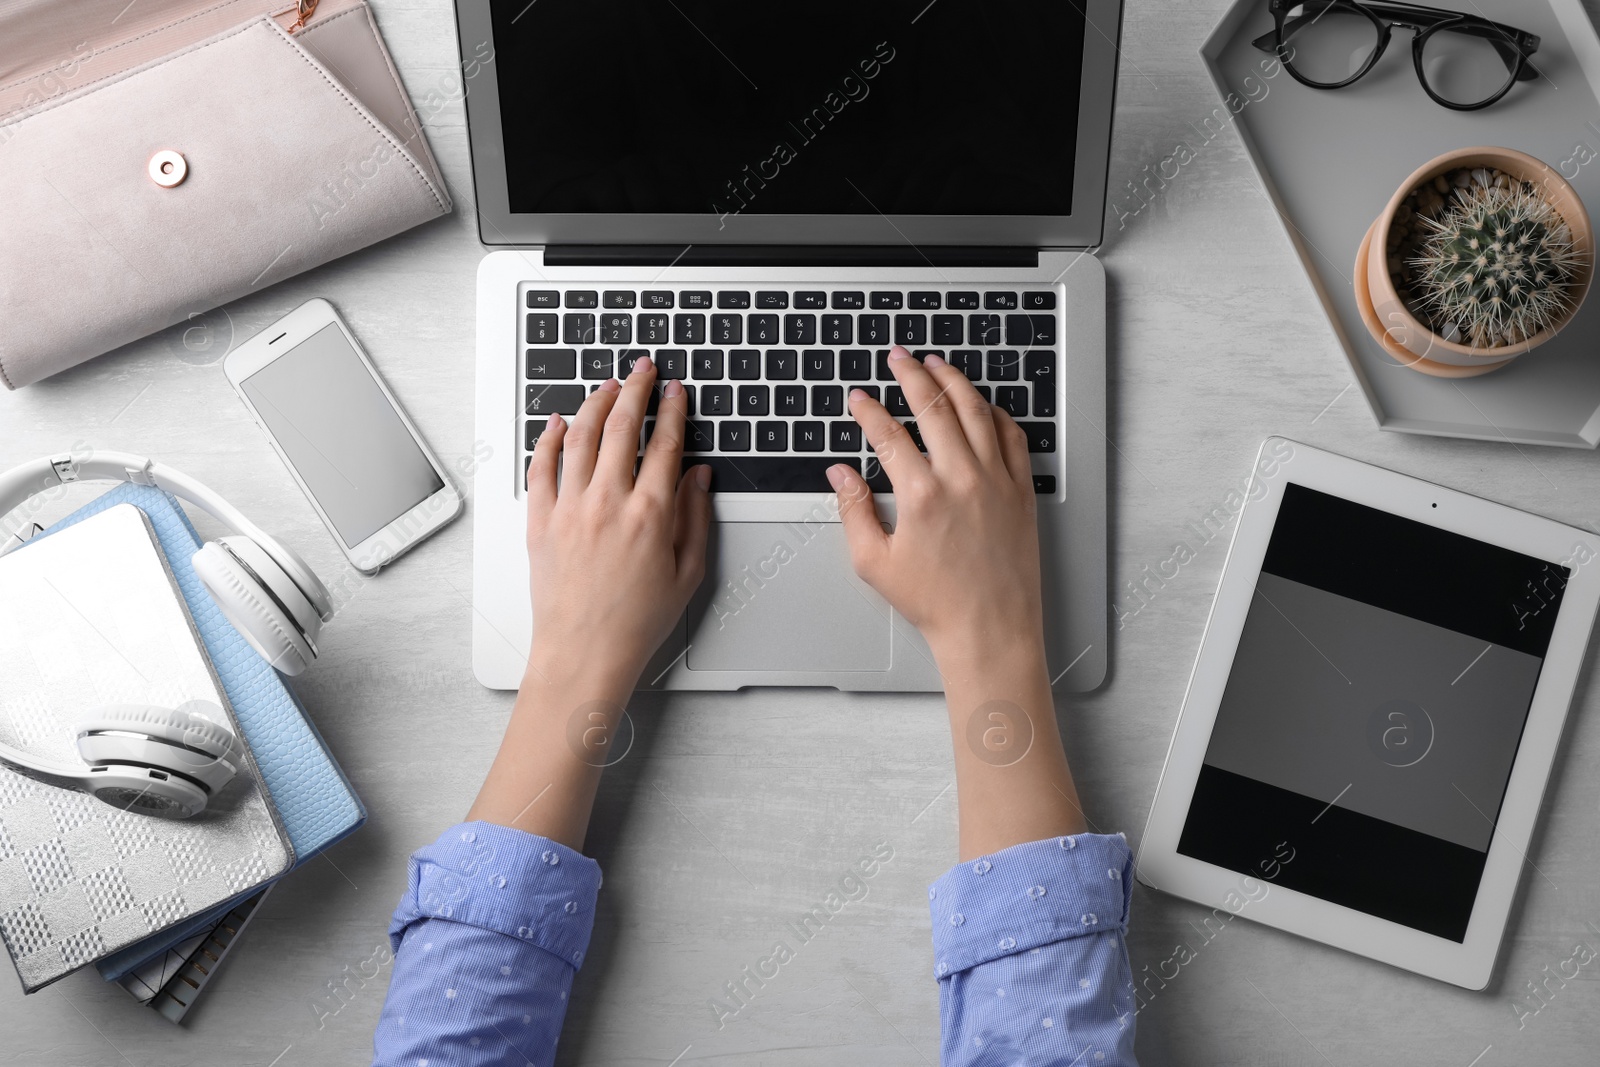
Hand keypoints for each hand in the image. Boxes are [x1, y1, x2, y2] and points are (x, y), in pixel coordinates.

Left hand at [523, 357, 712, 686]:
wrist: (584, 655)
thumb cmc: (636, 623)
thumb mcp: (688, 574)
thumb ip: (696, 518)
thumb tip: (698, 477)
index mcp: (651, 515)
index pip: (665, 444)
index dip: (673, 410)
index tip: (676, 391)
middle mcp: (608, 503)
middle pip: (622, 426)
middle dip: (636, 389)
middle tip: (643, 369)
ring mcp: (570, 509)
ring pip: (580, 436)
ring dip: (595, 403)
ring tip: (607, 385)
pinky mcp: (540, 521)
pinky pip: (540, 466)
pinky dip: (548, 438)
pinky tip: (556, 422)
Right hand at [828, 345, 1084, 857]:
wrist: (990, 630)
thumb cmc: (936, 604)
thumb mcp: (875, 562)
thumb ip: (854, 510)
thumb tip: (839, 475)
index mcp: (921, 495)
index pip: (887, 434)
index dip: (868, 410)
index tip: (858, 398)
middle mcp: (962, 478)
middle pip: (934, 406)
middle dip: (911, 374)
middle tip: (898, 358)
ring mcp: (997, 481)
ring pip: (976, 411)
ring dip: (954, 381)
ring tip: (938, 364)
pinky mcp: (1021, 490)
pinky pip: (1012, 436)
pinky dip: (994, 413)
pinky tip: (982, 404)